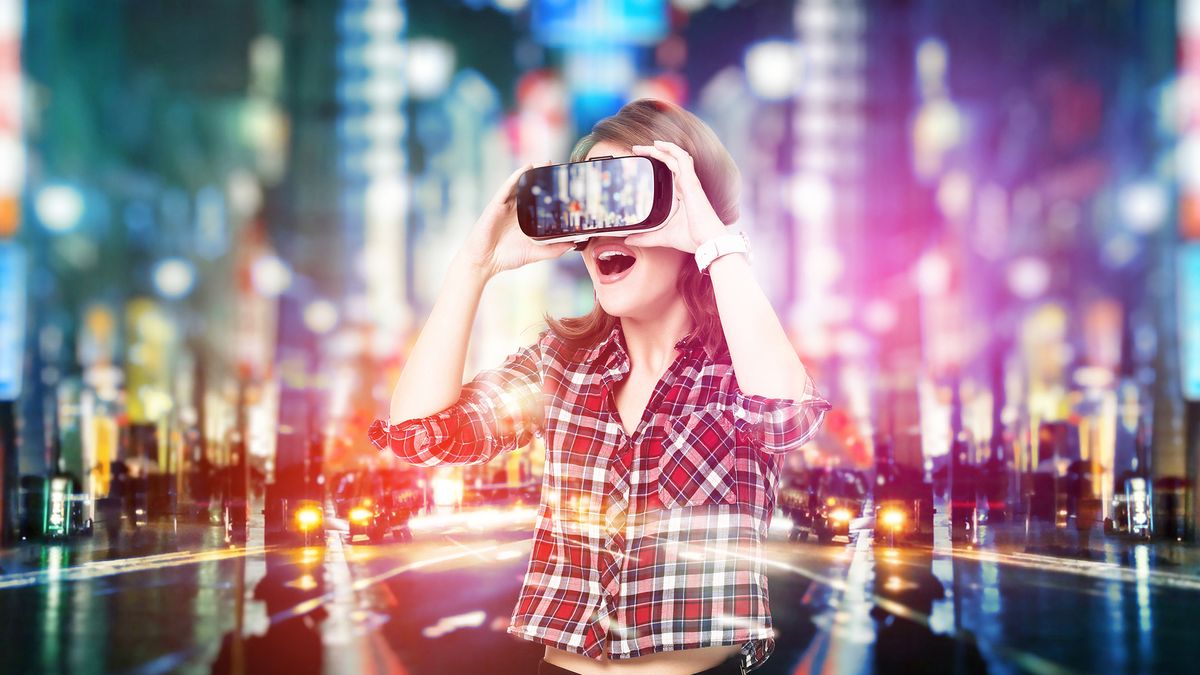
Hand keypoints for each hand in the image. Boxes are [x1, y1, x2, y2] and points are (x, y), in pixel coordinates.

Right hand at [455, 160, 575, 277]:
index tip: (567, 183)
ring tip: (547, 163)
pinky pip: (507, 187)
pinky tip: (527, 168)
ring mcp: (507, 205)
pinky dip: (517, 176)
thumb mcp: (536, 253)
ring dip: (533, 171)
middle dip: (544, 176)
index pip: (540, 200)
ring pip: (521, 183)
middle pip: (532, 188)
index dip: (552, 190)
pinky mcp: (497, 204)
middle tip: (560, 168)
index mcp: (526, 218)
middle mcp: (517, 209)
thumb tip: (574, 244)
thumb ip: (554, 249)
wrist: (485, 261)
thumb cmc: (507, 257)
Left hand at [622, 140, 727, 253]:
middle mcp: (686, 186)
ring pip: (676, 156)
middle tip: (636, 150)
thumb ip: (645, 237)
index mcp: (682, 195)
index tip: (640, 163)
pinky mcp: (691, 182)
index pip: (669, 173)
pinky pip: (682, 159)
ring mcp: (689, 182)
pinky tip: (658, 145)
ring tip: (644, 145)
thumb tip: (628, 240)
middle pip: (670, 161)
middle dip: (654, 153)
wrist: (707, 241)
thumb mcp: (662, 236)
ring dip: (660, 148)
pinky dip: (671, 149)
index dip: (657, 164)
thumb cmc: (692, 238)